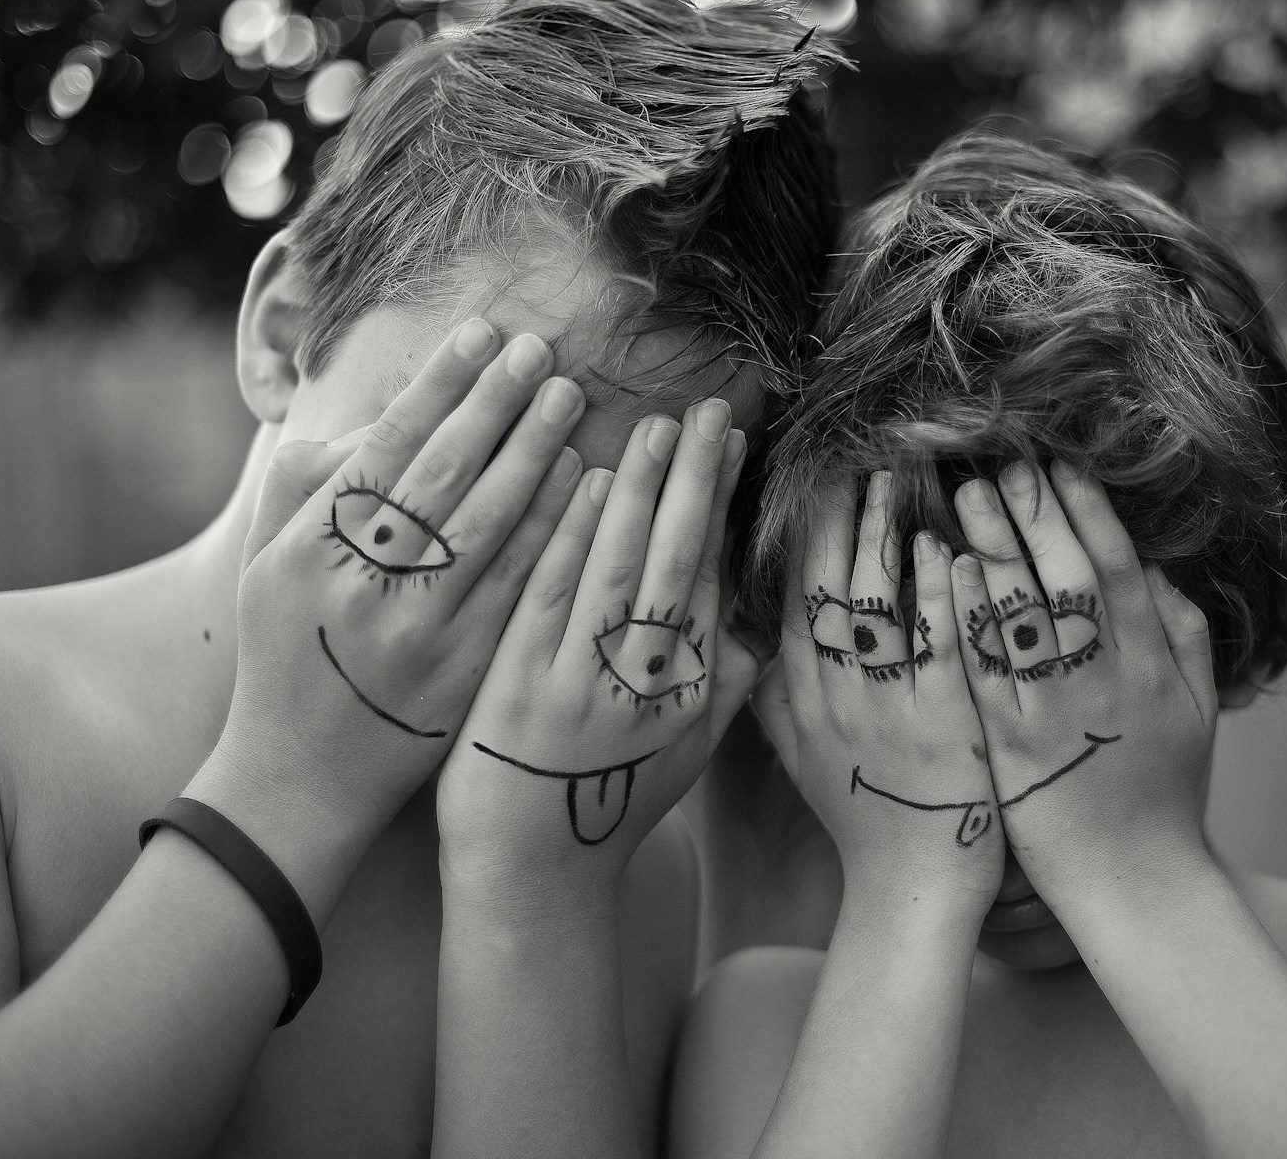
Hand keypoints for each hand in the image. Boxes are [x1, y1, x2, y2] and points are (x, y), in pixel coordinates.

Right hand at [206, 320, 586, 851]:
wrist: (304, 774)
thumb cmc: (288, 649)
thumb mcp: (267, 563)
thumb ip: (309, 484)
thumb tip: (383, 416)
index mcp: (308, 549)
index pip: (386, 447)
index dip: (440, 385)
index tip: (482, 333)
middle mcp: (363, 585)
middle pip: (444, 475)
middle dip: (497, 404)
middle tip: (543, 350)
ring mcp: (419, 631)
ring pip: (490, 525)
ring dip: (536, 455)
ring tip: (570, 400)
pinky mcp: (466, 670)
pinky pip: (519, 585)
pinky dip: (553, 529)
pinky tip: (585, 485)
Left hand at [436, 400, 746, 891]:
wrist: (534, 875)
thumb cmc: (610, 804)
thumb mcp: (687, 752)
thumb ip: (727, 684)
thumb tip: (763, 623)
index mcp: (694, 692)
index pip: (712, 578)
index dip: (721, 507)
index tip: (731, 446)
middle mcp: (650, 685)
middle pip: (679, 562)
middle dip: (695, 480)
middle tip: (706, 411)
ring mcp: (587, 685)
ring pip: (621, 569)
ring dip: (638, 492)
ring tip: (653, 428)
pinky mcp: (523, 689)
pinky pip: (554, 597)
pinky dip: (571, 538)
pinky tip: (582, 484)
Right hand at [765, 472, 1003, 907]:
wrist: (910, 889)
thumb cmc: (862, 818)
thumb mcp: (801, 758)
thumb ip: (774, 697)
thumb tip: (751, 639)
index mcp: (802, 698)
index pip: (792, 599)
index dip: (799, 536)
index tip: (809, 482)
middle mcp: (835, 696)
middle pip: (826, 588)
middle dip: (836, 517)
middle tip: (851, 458)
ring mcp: (888, 709)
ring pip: (876, 607)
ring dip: (883, 536)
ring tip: (896, 478)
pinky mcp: (945, 726)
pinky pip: (938, 648)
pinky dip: (940, 597)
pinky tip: (946, 549)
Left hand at [950, 461, 1217, 911]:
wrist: (1130, 879)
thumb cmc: (1161, 789)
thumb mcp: (1196, 709)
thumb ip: (1182, 633)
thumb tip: (1155, 566)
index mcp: (1152, 667)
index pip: (1119, 569)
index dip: (1089, 512)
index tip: (1060, 465)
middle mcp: (1106, 681)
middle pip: (1070, 578)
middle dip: (1037, 514)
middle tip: (1004, 462)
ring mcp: (1055, 712)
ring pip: (1023, 615)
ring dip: (994, 547)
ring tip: (965, 495)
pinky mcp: (1009, 744)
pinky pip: (985, 668)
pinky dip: (968, 615)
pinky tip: (946, 571)